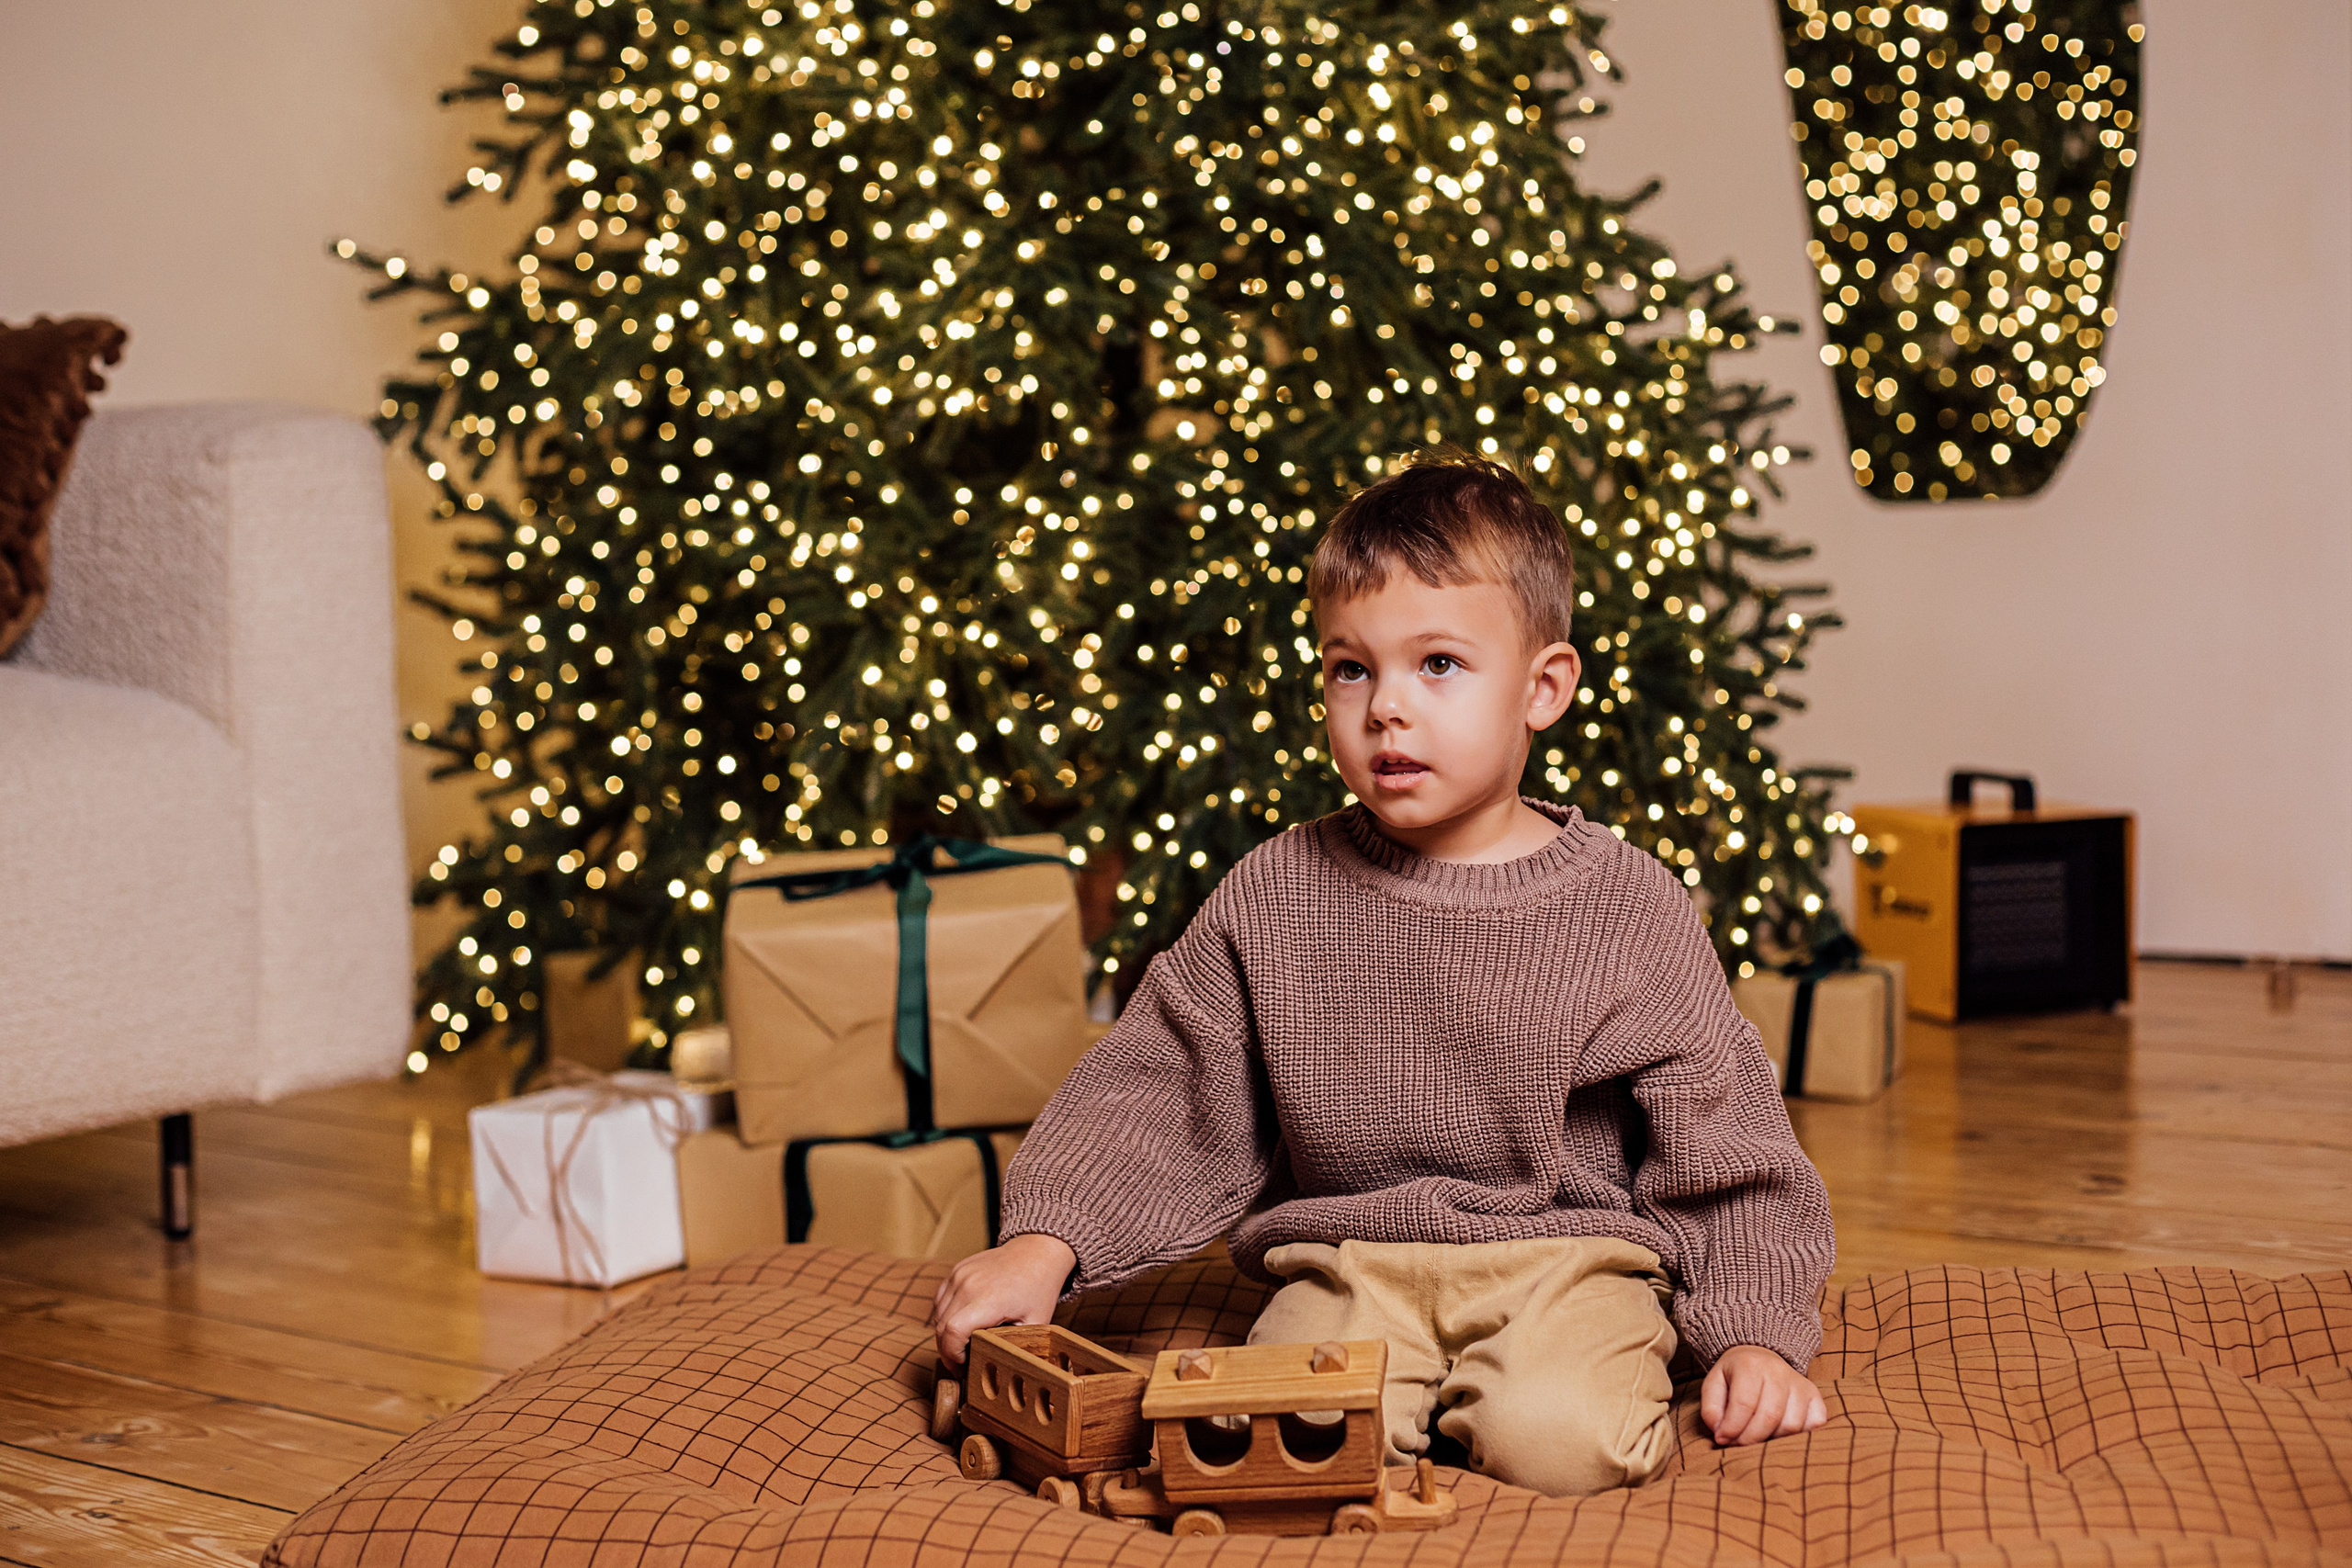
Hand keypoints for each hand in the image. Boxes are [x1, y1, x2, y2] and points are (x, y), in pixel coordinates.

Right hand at [930, 1233, 1076, 1369]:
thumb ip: (1013, 1345)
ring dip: (944, 1334)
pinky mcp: (957, 1270)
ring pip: (938, 1314)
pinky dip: (944, 1316)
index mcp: (990, 1300)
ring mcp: (960, 1275)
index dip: (952, 1355)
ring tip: (960, 1346)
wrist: (1036, 1251)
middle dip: (947, 1351)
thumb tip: (998, 1369)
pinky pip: (941, 1300)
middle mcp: (969, 1285)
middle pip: (941, 1327)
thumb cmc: (1038, 1289)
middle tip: (960, 1364)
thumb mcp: (1035, 1324)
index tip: (963, 1366)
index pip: (953, 1331)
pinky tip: (960, 1325)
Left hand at [1700, 1344, 1827, 1445]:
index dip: (1732, 1428)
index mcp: (1750, 1365)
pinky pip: (1814, 1424)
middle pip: (1769, 1416)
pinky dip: (1799, 1436)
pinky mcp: (1814, 1396)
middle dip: (1751, 1439)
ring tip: (1757, 1437)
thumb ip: (1711, 1409)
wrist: (1759, 1357)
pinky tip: (1780, 1433)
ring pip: (1792, 1424)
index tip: (1722, 1439)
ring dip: (1772, 1440)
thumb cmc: (1734, 1377)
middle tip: (1738, 1444)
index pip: (1744, 1403)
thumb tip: (1721, 1434)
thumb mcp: (1713, 1384)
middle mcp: (1779, 1371)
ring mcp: (1800, 1383)